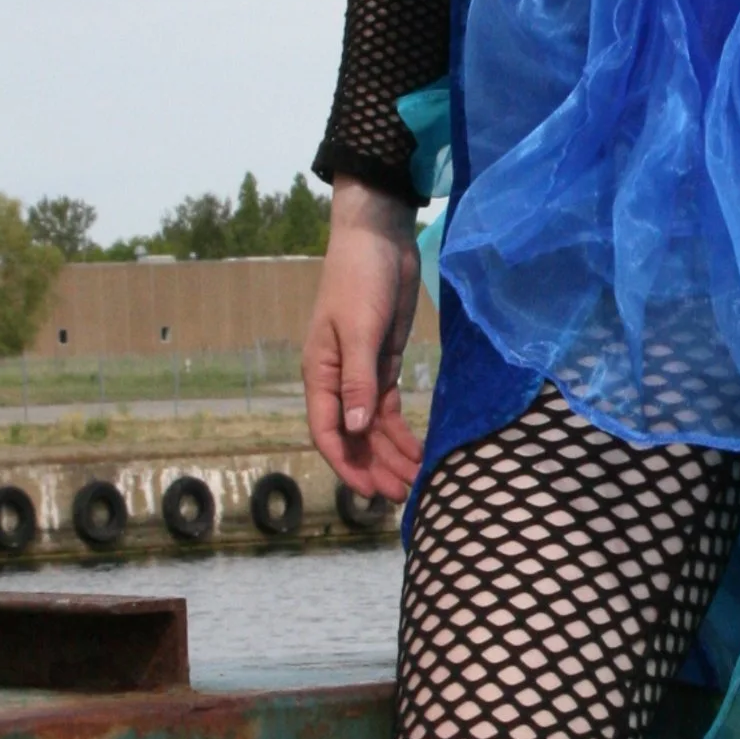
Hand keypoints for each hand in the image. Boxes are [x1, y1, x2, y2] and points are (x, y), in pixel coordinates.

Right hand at [304, 180, 424, 502]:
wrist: (379, 241)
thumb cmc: (360, 280)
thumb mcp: (358, 330)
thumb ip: (358, 380)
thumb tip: (354, 430)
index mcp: (320, 374)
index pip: (328, 431)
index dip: (346, 465)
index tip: (369, 492)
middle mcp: (338, 381)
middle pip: (353, 437)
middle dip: (374, 468)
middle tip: (403, 497)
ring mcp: (362, 375)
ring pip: (373, 429)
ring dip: (390, 456)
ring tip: (415, 484)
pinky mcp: (385, 366)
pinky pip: (389, 411)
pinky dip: (402, 433)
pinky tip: (419, 452)